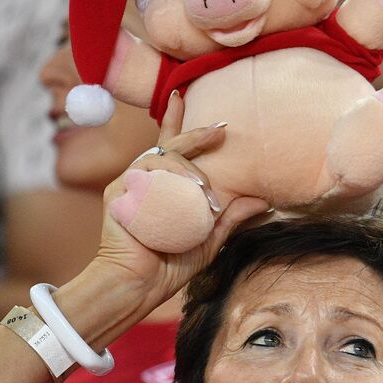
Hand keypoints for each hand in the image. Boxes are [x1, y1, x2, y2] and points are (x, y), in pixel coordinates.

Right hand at [93, 92, 267, 313]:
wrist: (139, 286)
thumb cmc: (170, 264)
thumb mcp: (209, 238)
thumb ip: (231, 218)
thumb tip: (265, 201)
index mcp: (164, 186)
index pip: (171, 146)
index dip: (178, 121)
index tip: (182, 96)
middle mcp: (145, 180)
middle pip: (169, 146)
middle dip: (195, 135)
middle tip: (220, 130)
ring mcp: (130, 185)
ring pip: (161, 158)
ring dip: (188, 170)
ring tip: (205, 191)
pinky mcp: (118, 194)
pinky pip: (145, 175)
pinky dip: (169, 181)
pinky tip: (186, 193)